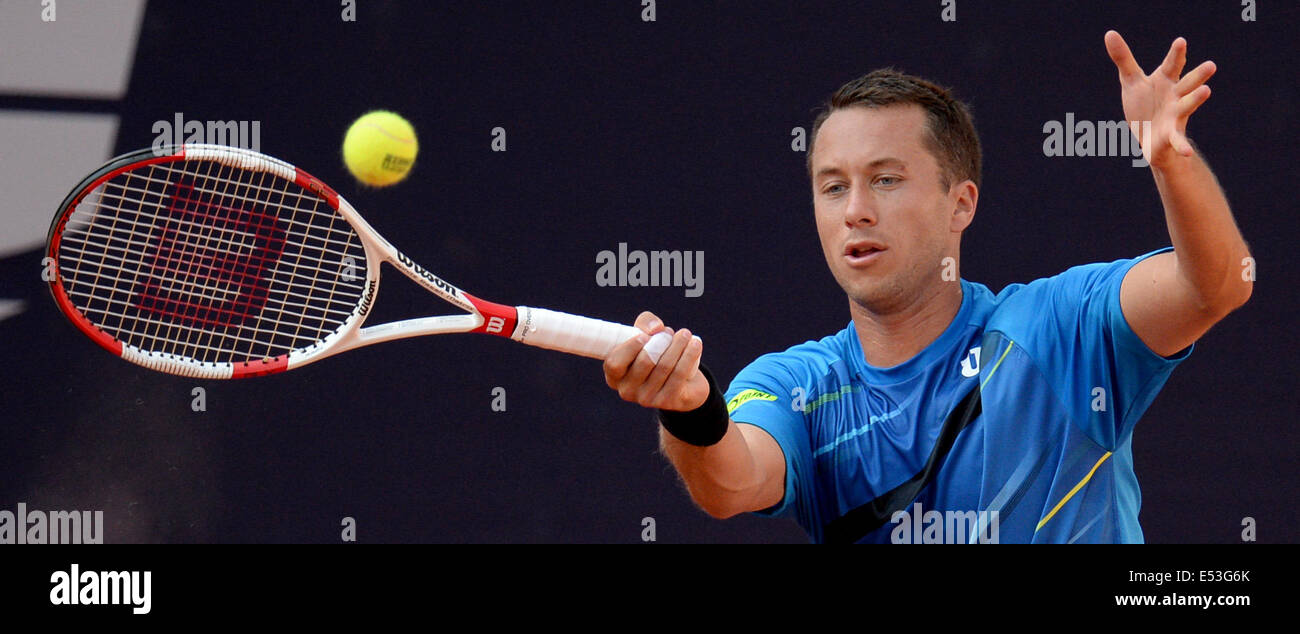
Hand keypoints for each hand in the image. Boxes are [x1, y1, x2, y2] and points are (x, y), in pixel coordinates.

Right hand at [603, 311, 709, 411]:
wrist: (683, 383)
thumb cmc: (657, 353)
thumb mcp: (646, 335)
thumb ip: (645, 323)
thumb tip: (655, 329)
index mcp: (615, 375)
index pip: (615, 364)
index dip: (630, 348)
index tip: (645, 336)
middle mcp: (627, 390)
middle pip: (645, 362)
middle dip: (661, 341)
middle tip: (669, 332)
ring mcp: (647, 399)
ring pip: (665, 366)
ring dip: (678, 345)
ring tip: (685, 334)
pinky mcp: (667, 401)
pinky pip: (679, 374)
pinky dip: (689, 355)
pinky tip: (695, 343)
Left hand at [1104, 31, 1214, 168]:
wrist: (1148, 137)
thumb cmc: (1143, 104)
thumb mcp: (1131, 81)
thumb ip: (1123, 58)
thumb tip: (1109, 32)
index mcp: (1165, 81)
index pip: (1171, 65)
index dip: (1176, 53)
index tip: (1180, 41)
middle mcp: (1175, 96)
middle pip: (1187, 83)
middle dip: (1198, 75)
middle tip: (1211, 65)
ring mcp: (1175, 116)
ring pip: (1187, 106)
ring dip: (1195, 99)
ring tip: (1206, 91)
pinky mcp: (1171, 136)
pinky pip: (1179, 141)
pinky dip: (1183, 147)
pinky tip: (1188, 153)